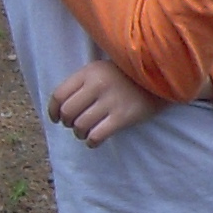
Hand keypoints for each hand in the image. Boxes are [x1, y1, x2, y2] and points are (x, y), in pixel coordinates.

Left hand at [48, 55, 171, 145]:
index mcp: (89, 72)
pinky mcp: (123, 116)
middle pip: (67, 112)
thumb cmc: (124, 77)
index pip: (59, 95)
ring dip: (79, 134)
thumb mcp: (100, 70)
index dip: (53, 111)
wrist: (159, 78)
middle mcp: (98, 85)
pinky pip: (97, 135)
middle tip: (74, 126)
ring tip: (85, 133)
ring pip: (81, 126)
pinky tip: (94, 140)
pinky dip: (91, 142)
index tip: (56, 119)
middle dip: (67, 123)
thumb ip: (81, 84)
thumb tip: (59, 108)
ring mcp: (111, 101)